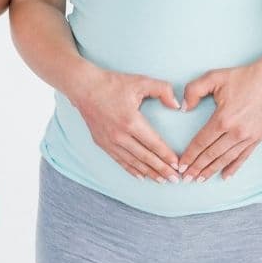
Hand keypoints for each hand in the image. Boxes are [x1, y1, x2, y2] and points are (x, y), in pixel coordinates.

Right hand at [68, 66, 180, 181]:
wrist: (84, 87)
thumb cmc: (113, 83)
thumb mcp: (140, 81)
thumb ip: (162, 90)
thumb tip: (176, 105)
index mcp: (131, 121)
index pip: (154, 143)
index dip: (167, 155)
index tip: (178, 164)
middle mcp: (119, 135)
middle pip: (145, 157)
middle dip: (162, 169)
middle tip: (175, 179)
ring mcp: (109, 141)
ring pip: (133, 162)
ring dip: (149, 172)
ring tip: (162, 181)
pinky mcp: (102, 143)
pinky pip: (119, 160)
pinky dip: (132, 169)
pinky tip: (141, 176)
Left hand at [176, 58, 261, 180]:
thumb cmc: (241, 77)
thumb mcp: (214, 77)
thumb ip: (193, 90)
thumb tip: (183, 108)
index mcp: (223, 118)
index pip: (202, 142)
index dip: (190, 155)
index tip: (181, 165)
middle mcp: (236, 132)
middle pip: (212, 154)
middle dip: (198, 167)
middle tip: (186, 178)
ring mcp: (248, 137)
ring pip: (226, 158)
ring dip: (212, 170)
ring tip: (200, 179)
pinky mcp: (257, 138)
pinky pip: (243, 157)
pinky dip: (233, 168)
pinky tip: (225, 177)